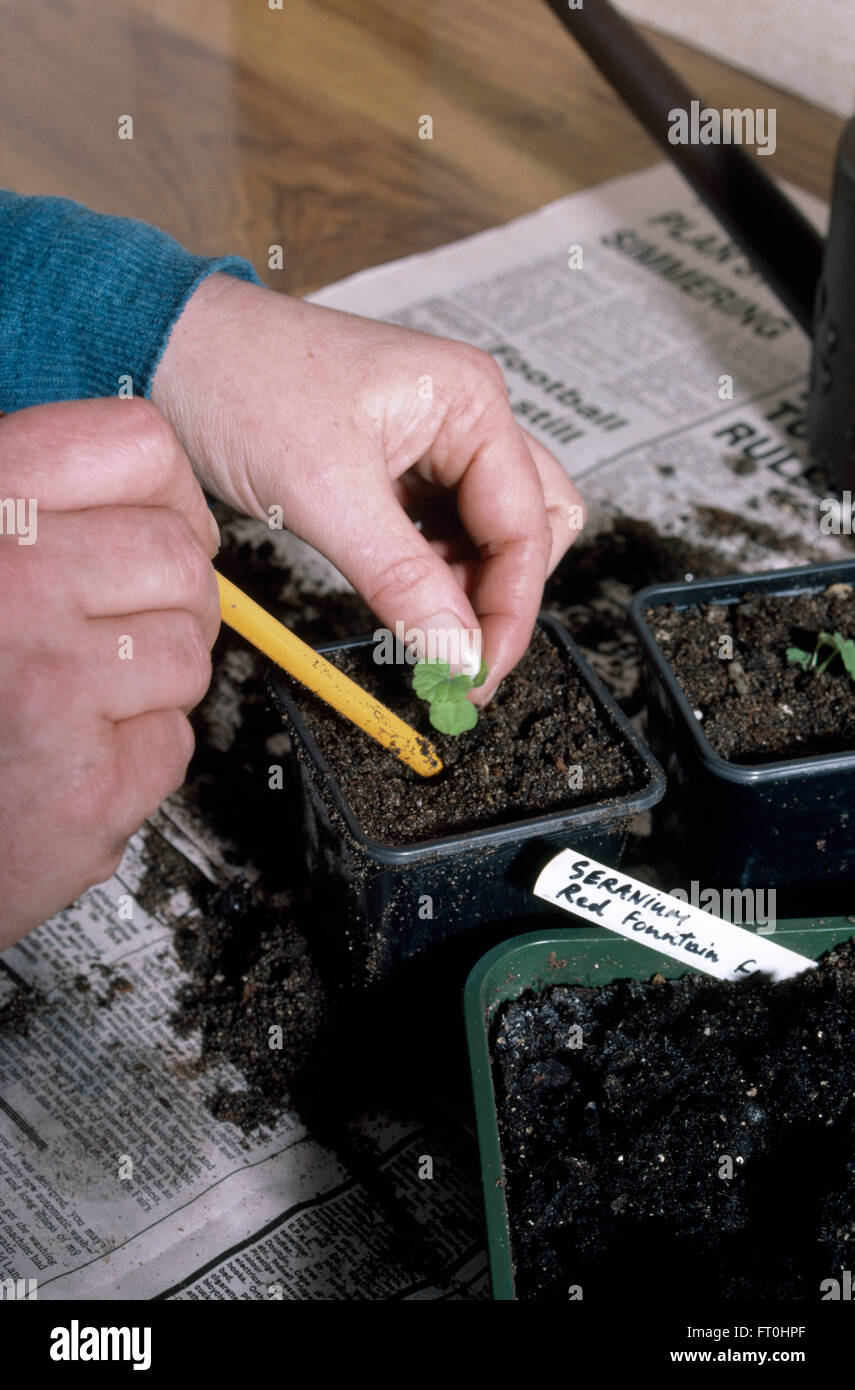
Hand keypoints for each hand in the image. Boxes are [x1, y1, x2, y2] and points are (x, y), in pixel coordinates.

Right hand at [0, 399, 220, 947]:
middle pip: (180, 555)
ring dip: (152, 685)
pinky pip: (174, 740)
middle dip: (168, 603)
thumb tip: (158, 487)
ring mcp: (46, 681)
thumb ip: (35, 509)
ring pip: (189, 649)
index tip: (156, 528)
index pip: (138, 445)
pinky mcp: (84, 780)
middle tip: (115, 637)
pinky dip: (135, 760)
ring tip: (81, 704)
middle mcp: (8, 581)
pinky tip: (70, 761)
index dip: (169, 495)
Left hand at [152, 274, 584, 698]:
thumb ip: (402, 580)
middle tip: (458, 660)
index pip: (526, 525)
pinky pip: (441, 533)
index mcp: (470, 401)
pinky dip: (430, 576)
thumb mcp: (326, 493)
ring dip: (464, 590)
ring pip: (488, 535)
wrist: (170, 350)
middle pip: (531, 526)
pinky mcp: (399, 465)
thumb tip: (456, 652)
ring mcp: (435, 440)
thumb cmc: (241, 381)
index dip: (509, 610)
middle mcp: (465, 416)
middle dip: (501, 596)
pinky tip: (398, 601)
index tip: (476, 674)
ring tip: (418, 632)